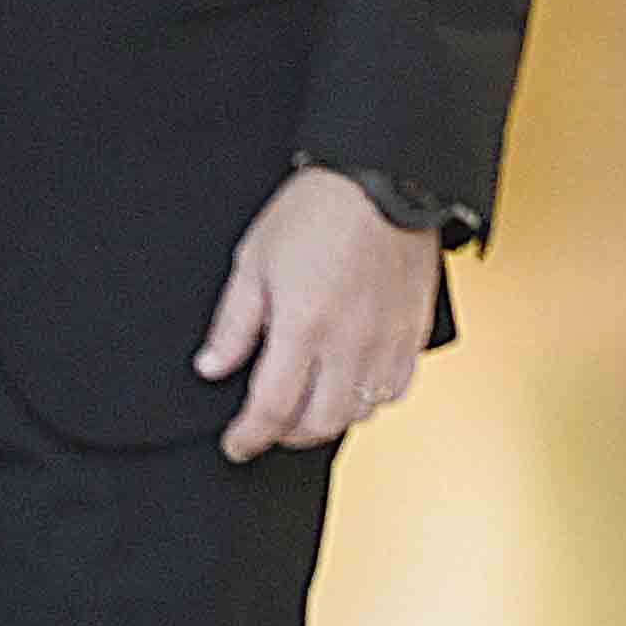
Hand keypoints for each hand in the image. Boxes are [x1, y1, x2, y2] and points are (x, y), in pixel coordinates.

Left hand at [198, 164, 439, 460]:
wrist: (384, 181)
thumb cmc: (318, 210)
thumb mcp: (255, 259)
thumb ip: (234, 323)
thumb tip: (212, 367)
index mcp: (303, 326)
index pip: (270, 408)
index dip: (248, 437)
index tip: (235, 444)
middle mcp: (350, 345)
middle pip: (317, 423)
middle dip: (285, 434)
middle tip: (266, 425)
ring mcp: (387, 344)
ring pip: (358, 414)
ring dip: (326, 419)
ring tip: (304, 404)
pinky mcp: (413, 336)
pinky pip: (394, 392)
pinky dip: (368, 401)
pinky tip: (348, 385)